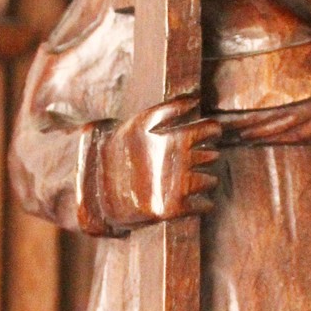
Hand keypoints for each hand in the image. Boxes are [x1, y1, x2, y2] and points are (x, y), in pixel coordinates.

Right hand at [88, 97, 219, 228]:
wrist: (98, 188)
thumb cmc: (122, 151)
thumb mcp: (139, 123)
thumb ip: (168, 110)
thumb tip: (195, 101)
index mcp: (168, 137)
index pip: (208, 129)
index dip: (213, 131)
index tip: (211, 133)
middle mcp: (172, 160)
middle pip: (211, 155)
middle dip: (208, 156)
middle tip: (199, 159)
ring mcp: (172, 184)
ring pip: (209, 180)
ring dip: (207, 180)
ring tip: (196, 180)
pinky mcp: (171, 208)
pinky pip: (203, 204)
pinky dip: (203, 203)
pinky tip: (194, 200)